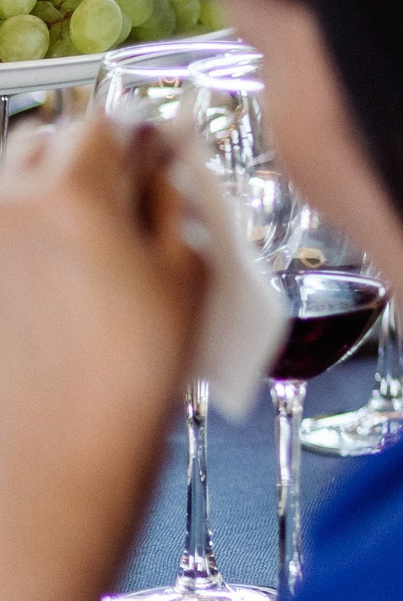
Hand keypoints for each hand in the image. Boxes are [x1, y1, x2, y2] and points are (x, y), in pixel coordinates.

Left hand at [0, 117, 205, 600]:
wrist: (48, 476)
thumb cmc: (124, 387)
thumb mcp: (186, 280)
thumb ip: (173, 207)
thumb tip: (164, 173)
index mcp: (69, 190)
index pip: (107, 123)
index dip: (142, 134)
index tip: (161, 151)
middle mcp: (1, 207)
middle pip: (41, 144)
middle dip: (81, 156)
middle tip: (123, 194)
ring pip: (5, 191)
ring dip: (40, 198)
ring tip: (82, 246)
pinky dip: (15, 252)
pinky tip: (43, 291)